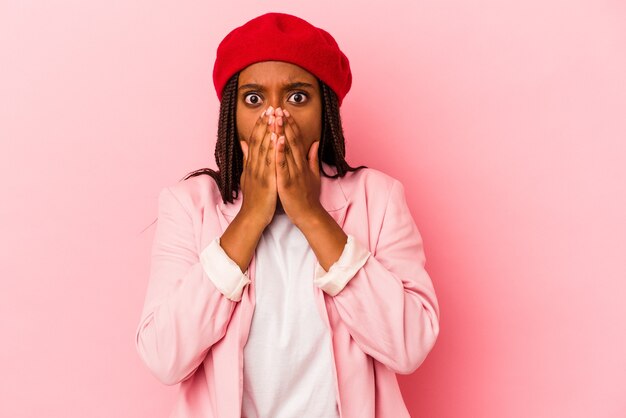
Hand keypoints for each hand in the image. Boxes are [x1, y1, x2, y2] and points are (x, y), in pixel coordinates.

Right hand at [239, 106, 277, 227]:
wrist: (253, 217)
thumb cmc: (254, 197)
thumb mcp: (248, 175)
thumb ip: (247, 158)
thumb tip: (244, 143)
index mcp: (252, 164)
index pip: (255, 140)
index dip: (260, 125)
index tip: (266, 112)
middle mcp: (254, 166)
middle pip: (259, 140)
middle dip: (265, 124)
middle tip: (271, 107)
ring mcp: (260, 173)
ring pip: (265, 148)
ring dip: (270, 131)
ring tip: (275, 117)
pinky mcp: (267, 181)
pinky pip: (271, 162)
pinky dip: (274, 149)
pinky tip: (278, 138)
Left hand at [273, 108, 321, 226]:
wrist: (308, 215)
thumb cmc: (308, 196)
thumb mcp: (312, 175)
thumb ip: (312, 158)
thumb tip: (314, 143)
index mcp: (302, 163)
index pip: (297, 140)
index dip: (291, 125)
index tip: (284, 112)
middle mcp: (299, 165)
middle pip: (292, 141)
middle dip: (285, 124)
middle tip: (278, 109)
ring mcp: (294, 172)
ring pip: (287, 149)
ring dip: (282, 132)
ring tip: (276, 118)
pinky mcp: (287, 182)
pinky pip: (282, 164)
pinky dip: (280, 151)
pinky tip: (276, 139)